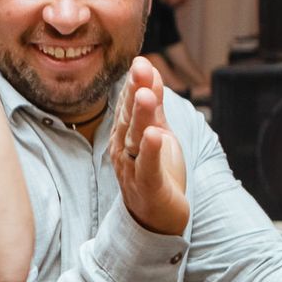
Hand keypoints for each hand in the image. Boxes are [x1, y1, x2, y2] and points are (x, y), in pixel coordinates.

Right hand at [109, 58, 187, 235]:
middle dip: (135, 93)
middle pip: (129, 118)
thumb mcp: (158, 132)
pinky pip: (147, 168)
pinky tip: (154, 136)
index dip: (135, 84)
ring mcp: (132, 170)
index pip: (128, 105)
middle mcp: (124, 151)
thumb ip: (154, 103)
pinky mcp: (147, 188)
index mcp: (125, 136)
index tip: (141, 61)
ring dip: (141, 117)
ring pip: (136, 140)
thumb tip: (149, 69)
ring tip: (147, 95)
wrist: (156, 220)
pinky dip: (150, 151)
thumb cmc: (155, 173)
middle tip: (141, 68)